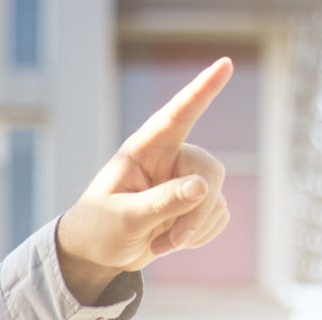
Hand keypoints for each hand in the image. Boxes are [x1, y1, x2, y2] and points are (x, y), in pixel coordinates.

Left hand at [57, 57, 234, 303]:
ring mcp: (187, 179)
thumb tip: (202, 186)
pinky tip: (171, 242)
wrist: (97, 253)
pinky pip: (219, 217)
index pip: (178, 115)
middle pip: (210, 173)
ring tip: (157, 243)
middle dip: (197, 212)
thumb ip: (161, 202)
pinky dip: (200, 236)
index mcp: (145, 150)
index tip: (224, 64)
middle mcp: (171, 158)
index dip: (202, 90)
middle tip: (173, 242)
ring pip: (217, 199)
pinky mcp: (197, 202)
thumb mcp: (124, 218)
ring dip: (193, 230)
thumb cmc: (99, 228)